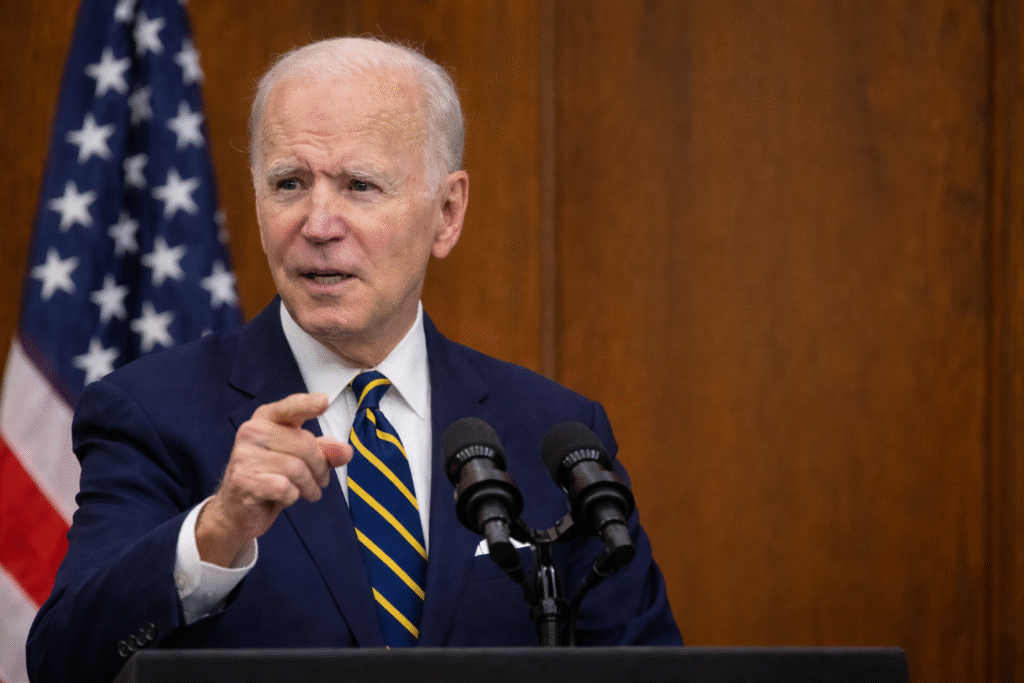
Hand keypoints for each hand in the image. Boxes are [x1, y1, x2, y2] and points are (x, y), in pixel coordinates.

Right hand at [195, 393, 351, 566]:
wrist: (239, 509)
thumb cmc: (272, 476)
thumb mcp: (301, 459)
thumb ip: (324, 451)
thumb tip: (346, 451)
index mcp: (266, 419)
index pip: (289, 408)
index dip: (307, 404)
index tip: (324, 401)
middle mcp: (252, 432)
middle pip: (304, 445)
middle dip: (320, 467)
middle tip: (321, 480)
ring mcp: (244, 456)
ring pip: (297, 469)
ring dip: (310, 486)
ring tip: (309, 491)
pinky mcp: (244, 481)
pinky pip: (285, 488)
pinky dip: (293, 496)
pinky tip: (287, 497)